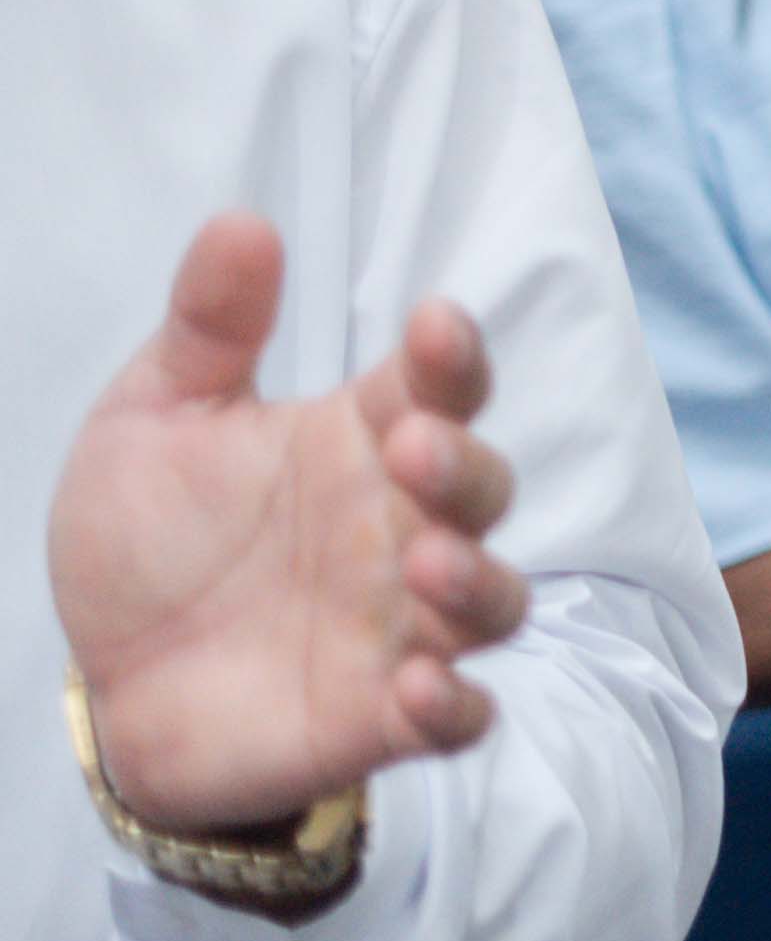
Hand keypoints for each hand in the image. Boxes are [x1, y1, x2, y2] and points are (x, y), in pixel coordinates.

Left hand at [50, 215, 530, 846]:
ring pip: (493, 601)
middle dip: (466, 466)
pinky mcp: (381, 718)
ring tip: (426, 562)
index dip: (453, 355)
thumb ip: (206, 329)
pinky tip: (420, 689)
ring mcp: (399, 626)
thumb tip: (244, 222)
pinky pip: (454, 717)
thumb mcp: (153, 420)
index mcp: (357, 444)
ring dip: (478, 581)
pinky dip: (455, 707)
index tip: (432, 323)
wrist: (108, 681)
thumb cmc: (148, 541)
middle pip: (483, 490)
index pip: (437, 387)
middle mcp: (399, 529)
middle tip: (410, 450)